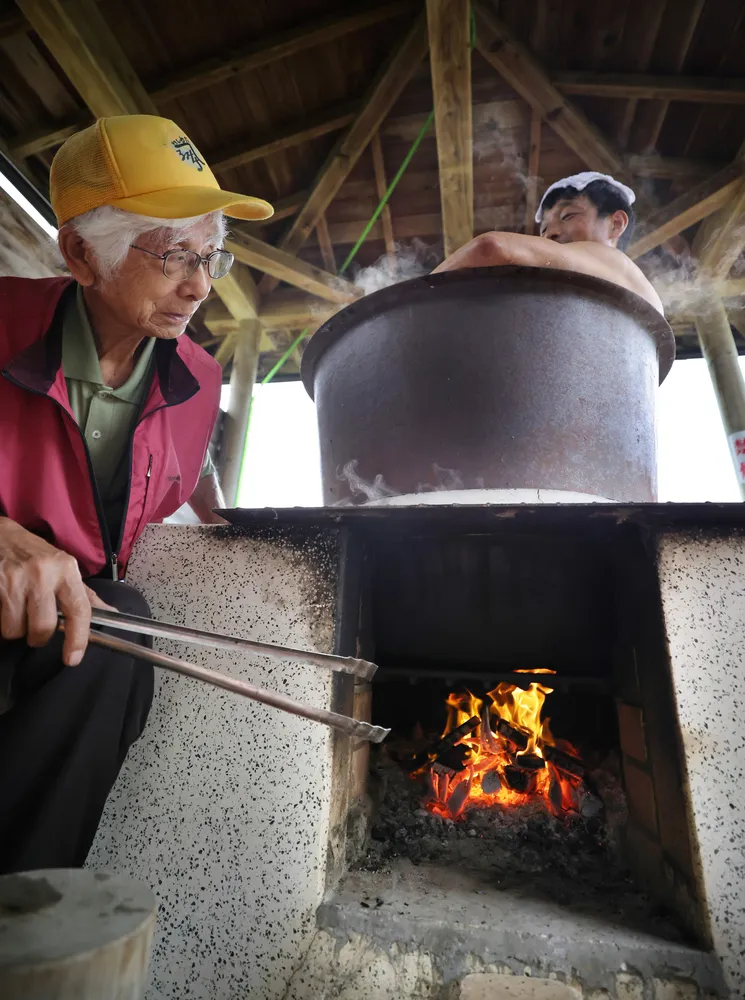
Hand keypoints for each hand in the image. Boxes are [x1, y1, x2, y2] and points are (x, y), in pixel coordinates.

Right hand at [0, 518, 113, 665]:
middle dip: (38, 636)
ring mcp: (15, 579)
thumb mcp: (63, 567)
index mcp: (65, 569)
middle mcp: (42, 573)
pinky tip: (5, 608)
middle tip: (35, 628)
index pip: (79, 610)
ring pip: (16, 630)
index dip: (78, 639)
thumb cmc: (34, 554)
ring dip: (16, 629)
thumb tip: (112, 614)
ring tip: (17, 612)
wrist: (1, 535)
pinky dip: (2, 623)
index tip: (73, 658)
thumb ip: (84, 594)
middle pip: (43, 627)